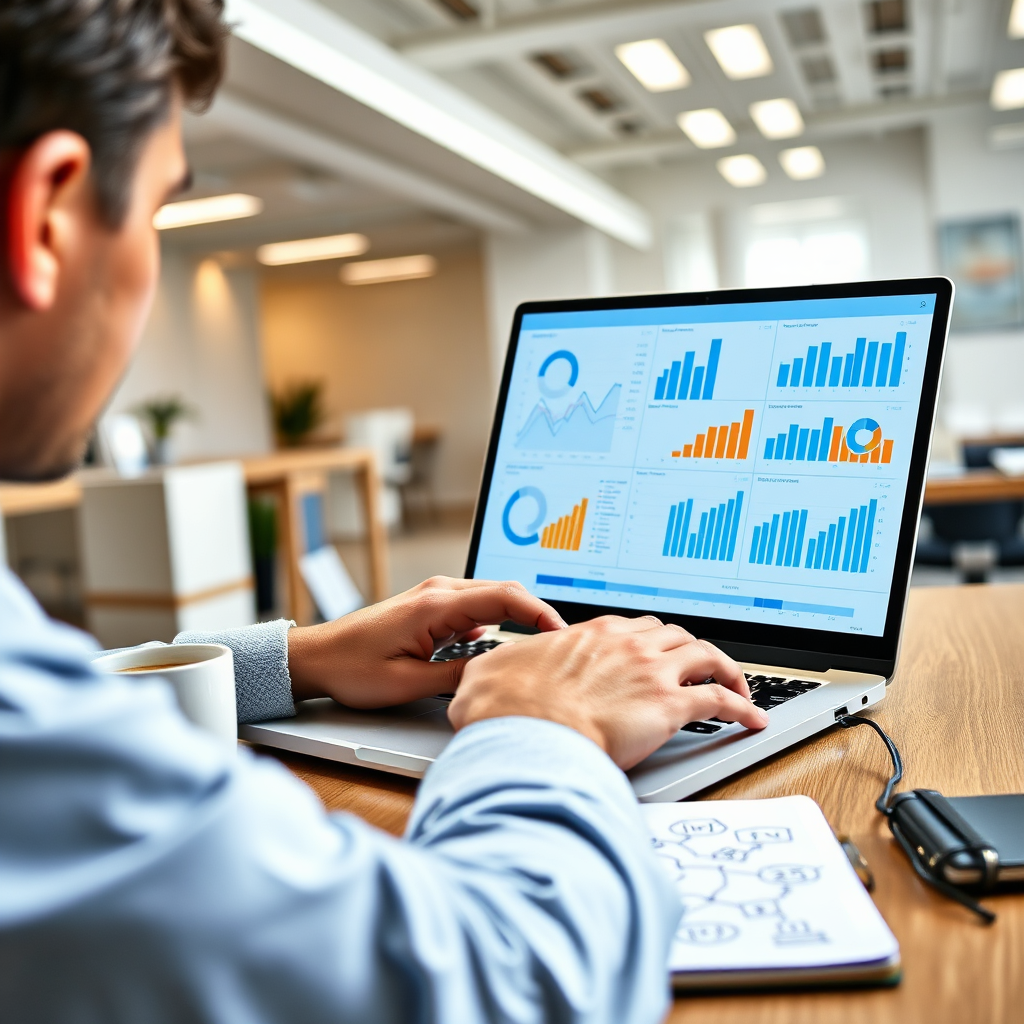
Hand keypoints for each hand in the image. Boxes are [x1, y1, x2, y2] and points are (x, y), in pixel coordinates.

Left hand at [287, 577, 565, 708]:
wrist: (316, 657)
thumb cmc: (352, 668)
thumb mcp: (408, 683)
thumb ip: (457, 677)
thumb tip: (497, 675)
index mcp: (435, 604)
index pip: (504, 597)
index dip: (540, 613)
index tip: (562, 634)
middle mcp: (438, 592)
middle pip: (505, 592)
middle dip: (536, 616)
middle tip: (559, 646)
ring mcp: (435, 596)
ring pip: (492, 600)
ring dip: (517, 620)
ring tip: (537, 650)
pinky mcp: (432, 607)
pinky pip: (475, 609)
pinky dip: (496, 624)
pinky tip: (503, 650)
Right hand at [448, 615, 768, 769]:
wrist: (527, 730)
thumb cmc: (508, 706)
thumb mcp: (490, 672)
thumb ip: (498, 666)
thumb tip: (481, 674)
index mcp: (591, 634)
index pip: (634, 627)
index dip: (650, 640)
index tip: (656, 652)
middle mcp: (627, 644)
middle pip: (675, 635)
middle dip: (690, 649)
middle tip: (699, 665)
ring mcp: (652, 671)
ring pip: (706, 655)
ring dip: (726, 669)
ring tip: (738, 686)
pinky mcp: (671, 705)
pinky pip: (721, 699)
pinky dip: (742, 706)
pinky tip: (751, 718)